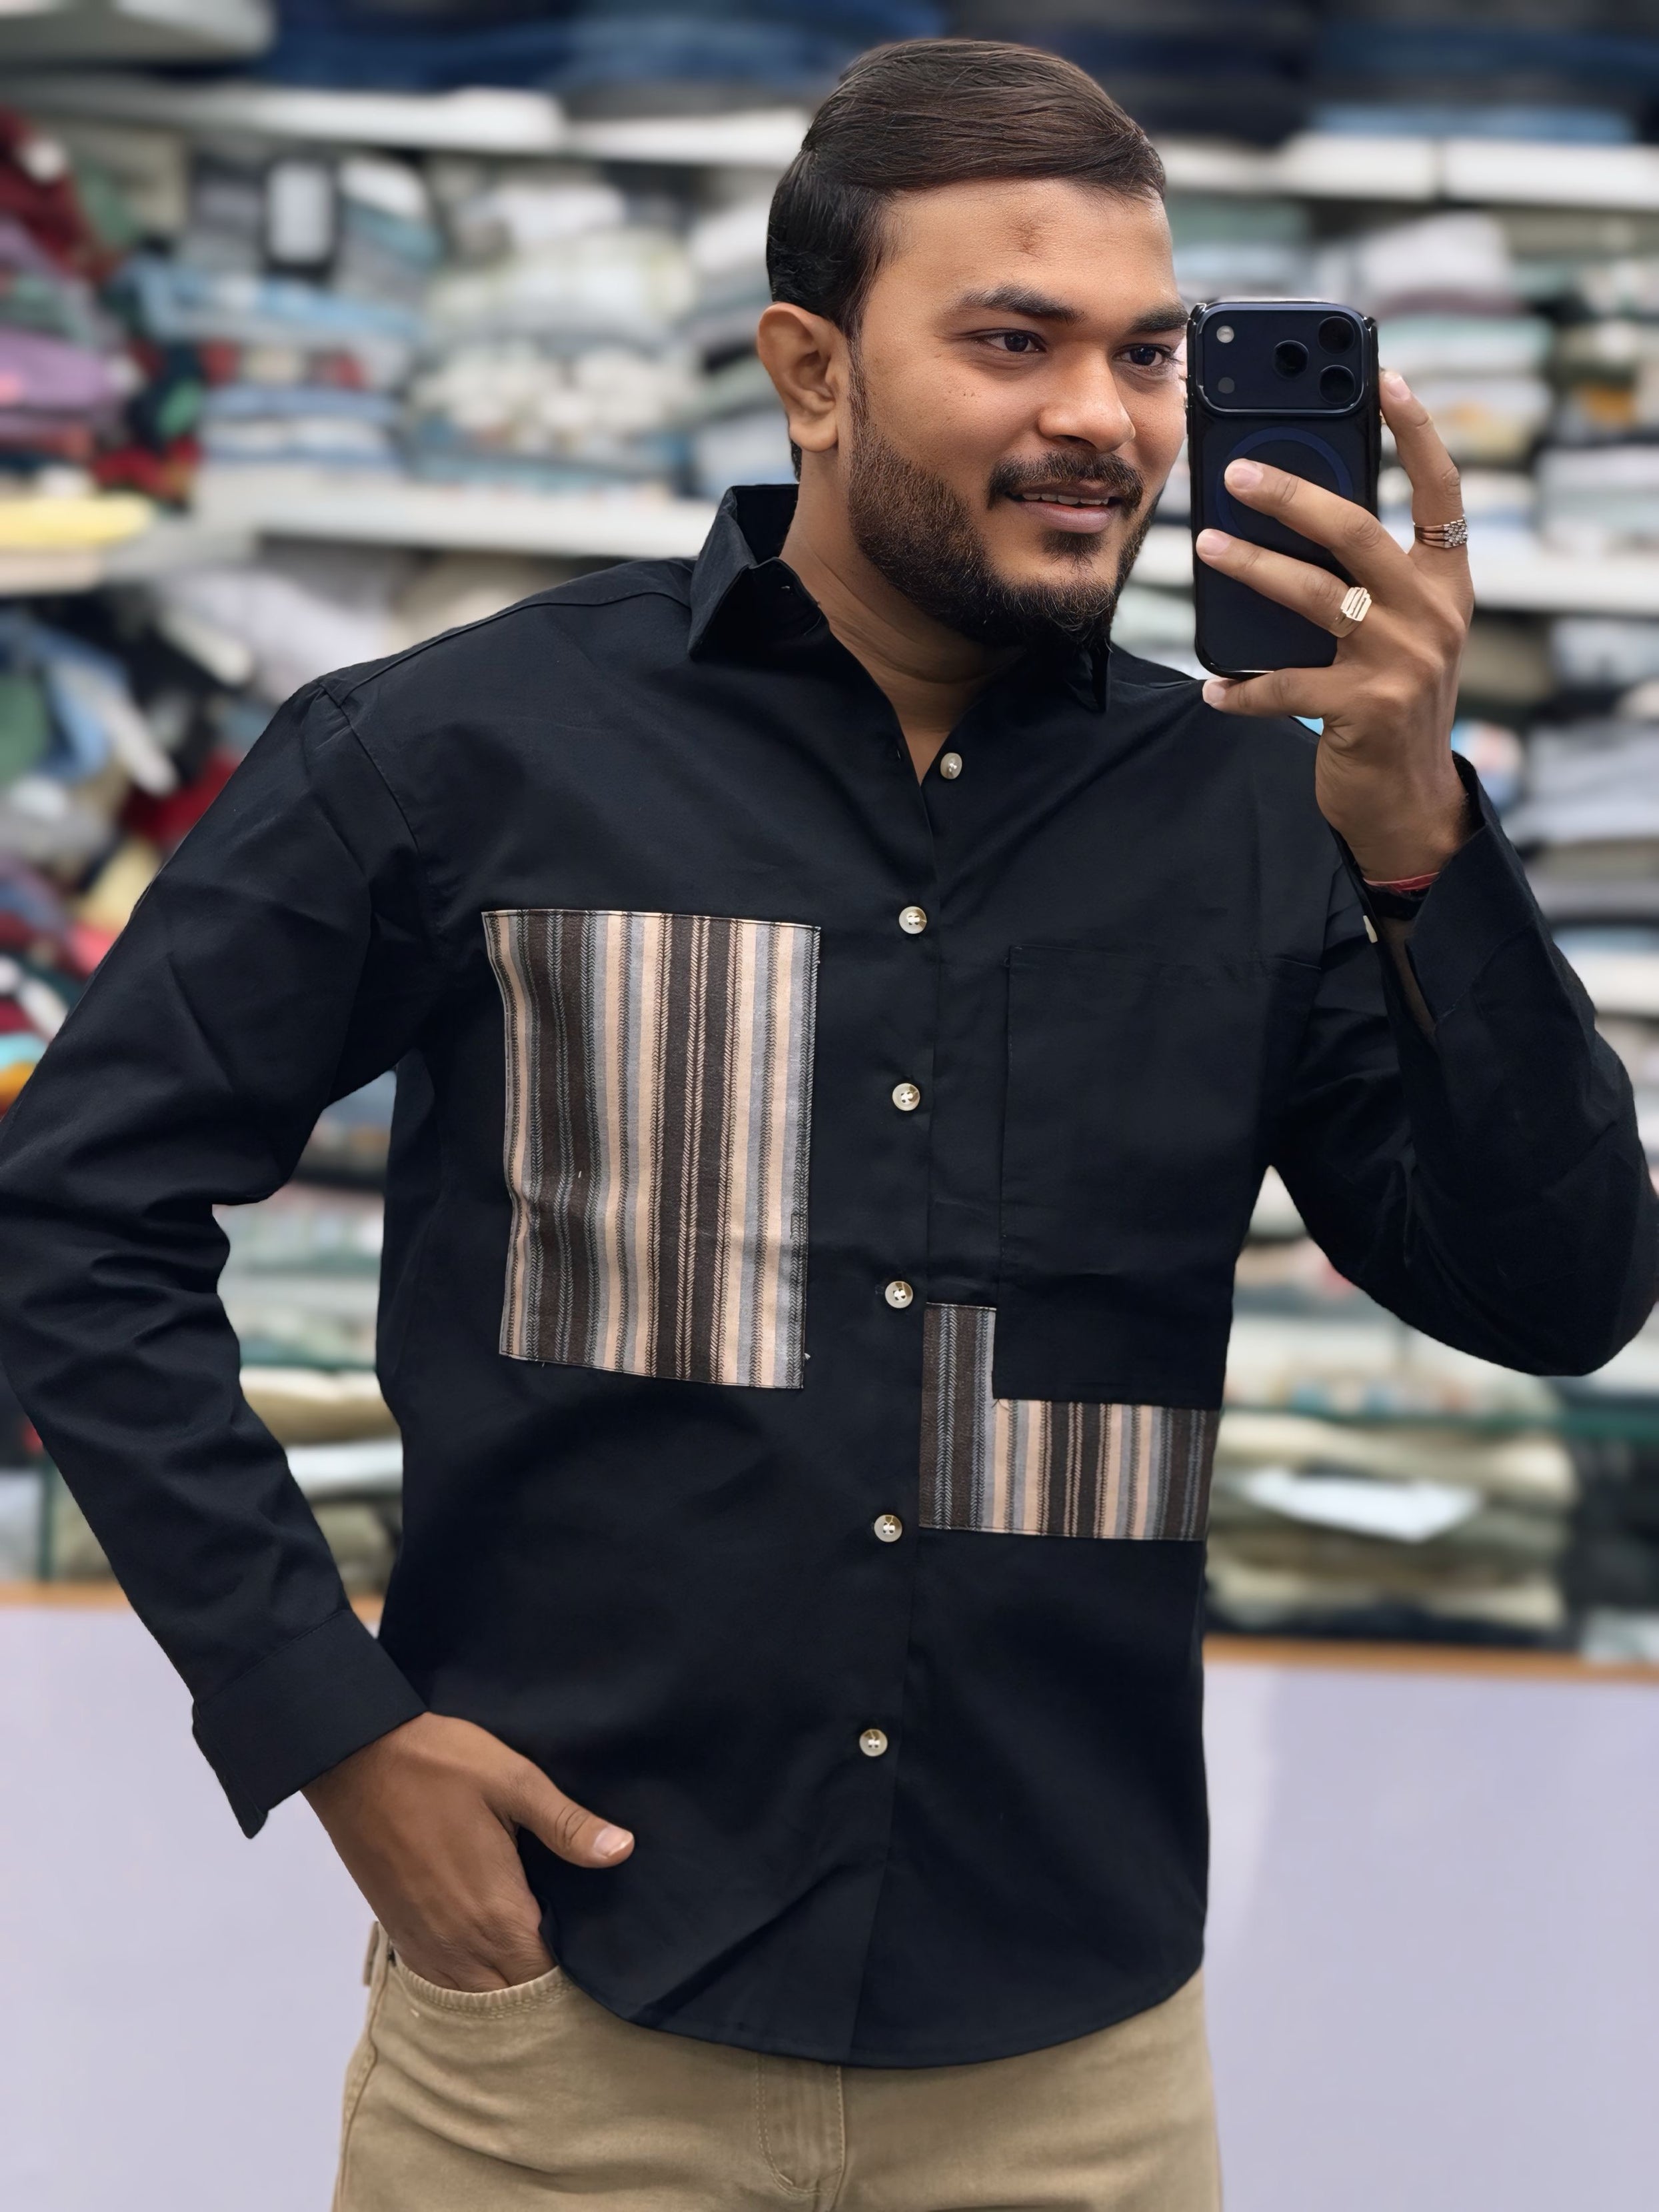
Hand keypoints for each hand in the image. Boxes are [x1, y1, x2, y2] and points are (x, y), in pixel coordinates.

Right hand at [303, 1712, 632, 1991]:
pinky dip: (468, 1983)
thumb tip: (624, 1851)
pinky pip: (440, 1982)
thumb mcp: (515, 1781)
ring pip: (473, 1999)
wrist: (356, 1758)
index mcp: (497, 1914)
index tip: (599, 1970)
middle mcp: (460, 1945)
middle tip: (576, 1971)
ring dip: (504, 1993)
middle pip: (511, 2000)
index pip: (546, 1982)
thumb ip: (567, 1825)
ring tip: (537, 1969)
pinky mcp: (399, 1933)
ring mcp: (424, 1944)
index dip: (575, 1984)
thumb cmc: (441, 1765)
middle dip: (543, 1996)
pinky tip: (489, 1960)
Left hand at [1194, 369, 1473, 882]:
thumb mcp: (1397, 632)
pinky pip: (1286, 685)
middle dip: (1291, 496)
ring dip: (1251, 568)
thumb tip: (1294, 518)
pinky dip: (1244, 688)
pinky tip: (1213, 687)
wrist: (1410, 801)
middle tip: (1238, 472)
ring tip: (1206, 545)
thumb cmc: (1389, 702)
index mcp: (1446, 582)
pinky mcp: (1365, 709)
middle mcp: (1433, 613)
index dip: (1416, 431)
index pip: (1441, 490)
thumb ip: (1368, 580)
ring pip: (1314, 595)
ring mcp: (1402, 661)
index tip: (1384, 378)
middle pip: (1355, 531)